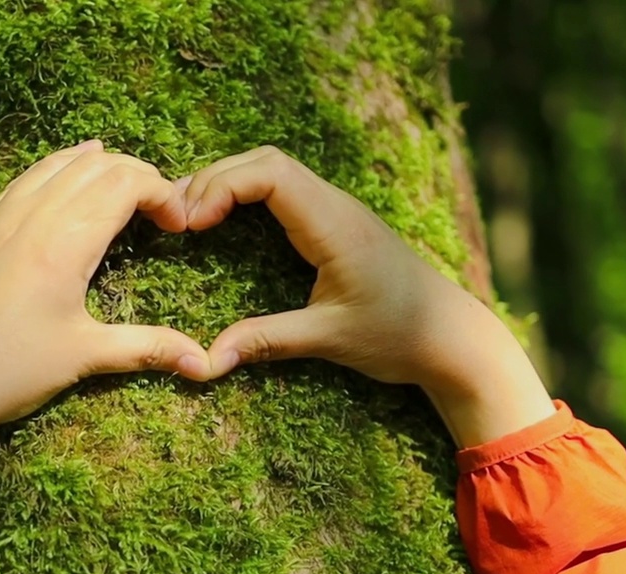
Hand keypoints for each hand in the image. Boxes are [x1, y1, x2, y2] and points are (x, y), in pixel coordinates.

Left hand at [0, 141, 211, 508]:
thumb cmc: (4, 373)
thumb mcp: (83, 358)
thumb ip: (147, 348)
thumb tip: (205, 363)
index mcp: (63, 241)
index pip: (124, 183)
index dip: (162, 192)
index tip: (179, 225)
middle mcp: (30, 215)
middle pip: (95, 166)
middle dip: (137, 176)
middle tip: (160, 210)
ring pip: (55, 165)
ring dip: (96, 166)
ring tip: (124, 184)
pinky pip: (21, 181)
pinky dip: (54, 170)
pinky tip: (63, 177)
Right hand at [178, 146, 554, 446]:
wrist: (453, 336)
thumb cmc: (399, 335)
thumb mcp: (328, 339)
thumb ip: (267, 341)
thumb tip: (208, 360)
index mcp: (335, 225)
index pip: (269, 174)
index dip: (221, 187)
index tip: (190, 223)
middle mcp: (336, 206)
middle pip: (265, 161)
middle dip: (214, 180)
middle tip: (173, 217)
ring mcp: (338, 210)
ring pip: (274, 169)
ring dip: (229, 183)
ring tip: (188, 214)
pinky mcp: (337, 223)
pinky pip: (285, 189)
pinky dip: (248, 194)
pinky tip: (224, 220)